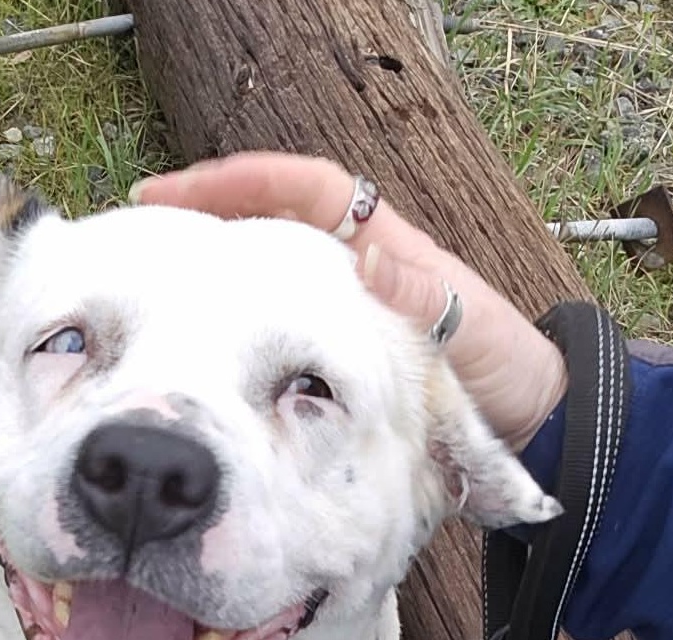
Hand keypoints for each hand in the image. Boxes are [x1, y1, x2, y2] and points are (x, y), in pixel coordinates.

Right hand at [131, 154, 566, 452]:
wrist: (529, 427)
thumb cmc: (502, 368)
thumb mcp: (467, 328)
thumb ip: (422, 296)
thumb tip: (369, 261)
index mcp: (383, 249)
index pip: (307, 190)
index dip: (245, 180)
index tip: (177, 190)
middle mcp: (354, 277)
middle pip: (270, 230)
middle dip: (208, 224)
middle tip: (143, 235)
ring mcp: (340, 324)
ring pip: (264, 287)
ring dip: (213, 284)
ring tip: (153, 295)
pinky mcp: (335, 370)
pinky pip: (275, 345)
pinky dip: (236, 345)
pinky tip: (202, 367)